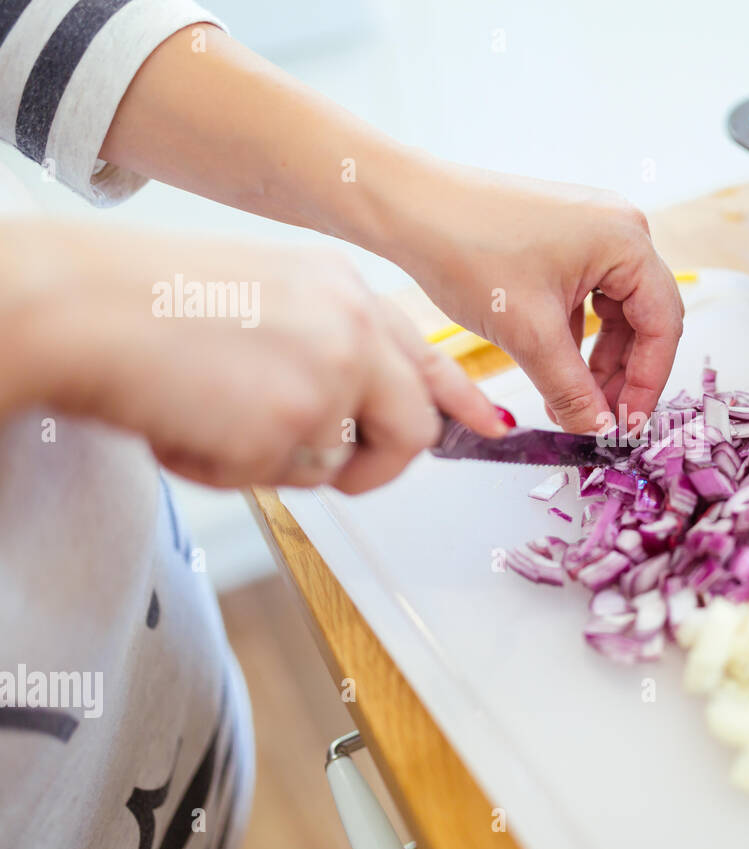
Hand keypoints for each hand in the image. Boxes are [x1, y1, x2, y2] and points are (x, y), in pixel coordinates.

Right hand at [6, 222, 504, 491]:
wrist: (83, 309)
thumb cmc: (146, 305)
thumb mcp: (262, 300)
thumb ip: (322, 345)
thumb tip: (351, 408)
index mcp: (343, 291)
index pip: (425, 355)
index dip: (458, 399)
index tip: (489, 425)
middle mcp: (353, 327)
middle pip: (412, 429)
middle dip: (376, 467)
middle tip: (328, 468)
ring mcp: (333, 373)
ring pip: (338, 463)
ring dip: (279, 462)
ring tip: (214, 417)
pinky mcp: (300, 421)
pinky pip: (284, 481)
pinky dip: (232, 470)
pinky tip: (190, 425)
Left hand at [380, 157, 684, 433]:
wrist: (409, 207)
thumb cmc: (467, 249)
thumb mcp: (529, 334)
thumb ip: (572, 389)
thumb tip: (599, 429)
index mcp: (627, 241)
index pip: (662, 325)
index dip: (648, 383)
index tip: (628, 425)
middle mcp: (619, 228)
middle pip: (643, 319)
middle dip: (623, 374)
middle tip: (602, 420)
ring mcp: (592, 230)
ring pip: (615, 312)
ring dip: (597, 360)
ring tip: (572, 402)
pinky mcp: (564, 238)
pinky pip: (588, 296)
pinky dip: (576, 337)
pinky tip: (554, 370)